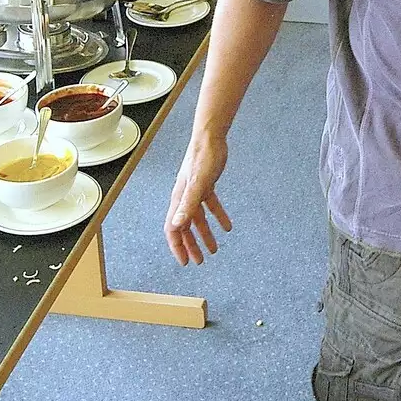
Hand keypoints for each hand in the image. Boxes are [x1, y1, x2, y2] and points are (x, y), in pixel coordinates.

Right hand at [165, 132, 233, 264]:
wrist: (210, 138)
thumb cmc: (202, 159)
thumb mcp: (197, 185)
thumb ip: (187, 205)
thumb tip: (176, 224)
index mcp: (179, 200)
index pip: (173, 229)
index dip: (177, 247)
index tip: (185, 262)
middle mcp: (184, 198)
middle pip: (184, 227)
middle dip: (190, 246)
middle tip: (199, 261)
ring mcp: (195, 192)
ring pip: (198, 219)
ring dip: (204, 235)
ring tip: (214, 249)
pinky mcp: (206, 185)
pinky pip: (211, 206)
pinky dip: (218, 217)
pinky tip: (228, 226)